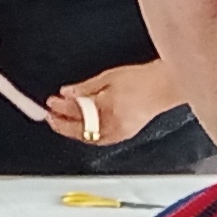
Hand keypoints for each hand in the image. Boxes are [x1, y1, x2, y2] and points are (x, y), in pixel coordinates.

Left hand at [45, 60, 183, 147]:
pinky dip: (86, 133)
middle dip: (62, 122)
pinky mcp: (124, 135)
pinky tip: (81, 126)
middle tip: (51, 115)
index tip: (51, 102)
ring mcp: (119, 133)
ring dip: (73, 129)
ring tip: (62, 120)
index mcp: (107, 109)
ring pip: (88, 137)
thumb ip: (85, 87)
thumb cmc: (144, 80)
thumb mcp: (108, 77)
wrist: (165, 87)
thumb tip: (66, 92)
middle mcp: (112, 125)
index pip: (76, 112)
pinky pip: (98, 138)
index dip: (60, 107)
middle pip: (79, 128)